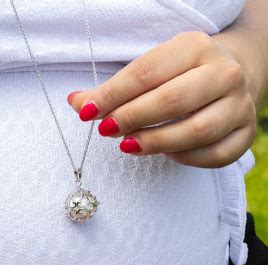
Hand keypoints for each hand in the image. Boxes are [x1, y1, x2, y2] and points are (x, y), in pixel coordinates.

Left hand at [68, 31, 256, 167]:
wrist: (232, 75)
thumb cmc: (181, 75)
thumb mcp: (152, 70)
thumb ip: (113, 89)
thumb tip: (76, 102)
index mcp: (194, 47)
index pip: (145, 73)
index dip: (112, 95)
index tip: (86, 113)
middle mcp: (223, 72)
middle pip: (173, 100)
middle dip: (133, 118)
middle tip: (106, 131)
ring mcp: (239, 105)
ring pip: (197, 131)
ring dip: (156, 142)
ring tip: (128, 145)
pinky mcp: (246, 134)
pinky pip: (215, 155)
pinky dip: (186, 158)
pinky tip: (166, 153)